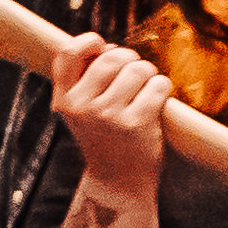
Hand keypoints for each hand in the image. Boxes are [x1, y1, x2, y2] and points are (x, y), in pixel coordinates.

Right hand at [48, 25, 169, 191]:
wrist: (118, 185)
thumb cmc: (103, 140)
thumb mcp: (80, 114)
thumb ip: (84, 81)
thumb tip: (105, 45)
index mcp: (64, 101)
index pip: (66, 53)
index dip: (88, 41)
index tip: (102, 47)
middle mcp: (82, 107)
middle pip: (113, 57)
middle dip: (130, 60)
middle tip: (135, 75)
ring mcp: (109, 116)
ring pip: (138, 68)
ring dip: (149, 74)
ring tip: (146, 90)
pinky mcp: (137, 123)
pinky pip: (158, 85)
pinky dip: (162, 88)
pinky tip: (157, 101)